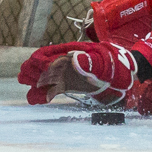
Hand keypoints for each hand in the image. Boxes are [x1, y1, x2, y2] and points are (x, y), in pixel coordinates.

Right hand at [18, 41, 138, 105]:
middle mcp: (64, 62)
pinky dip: (44, 94)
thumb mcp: (104, 61)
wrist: (121, 74)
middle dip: (32, 72)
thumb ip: (89, 61)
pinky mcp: (66, 84)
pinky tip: (40, 99)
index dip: (40, 62)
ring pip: (42, 77)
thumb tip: (73, 60)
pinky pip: (51, 89)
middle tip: (30, 81)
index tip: (39, 72)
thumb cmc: (114, 64)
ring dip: (35, 84)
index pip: (48, 53)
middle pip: (40, 64)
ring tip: (33, 93)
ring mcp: (64, 73)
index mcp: (70, 51)